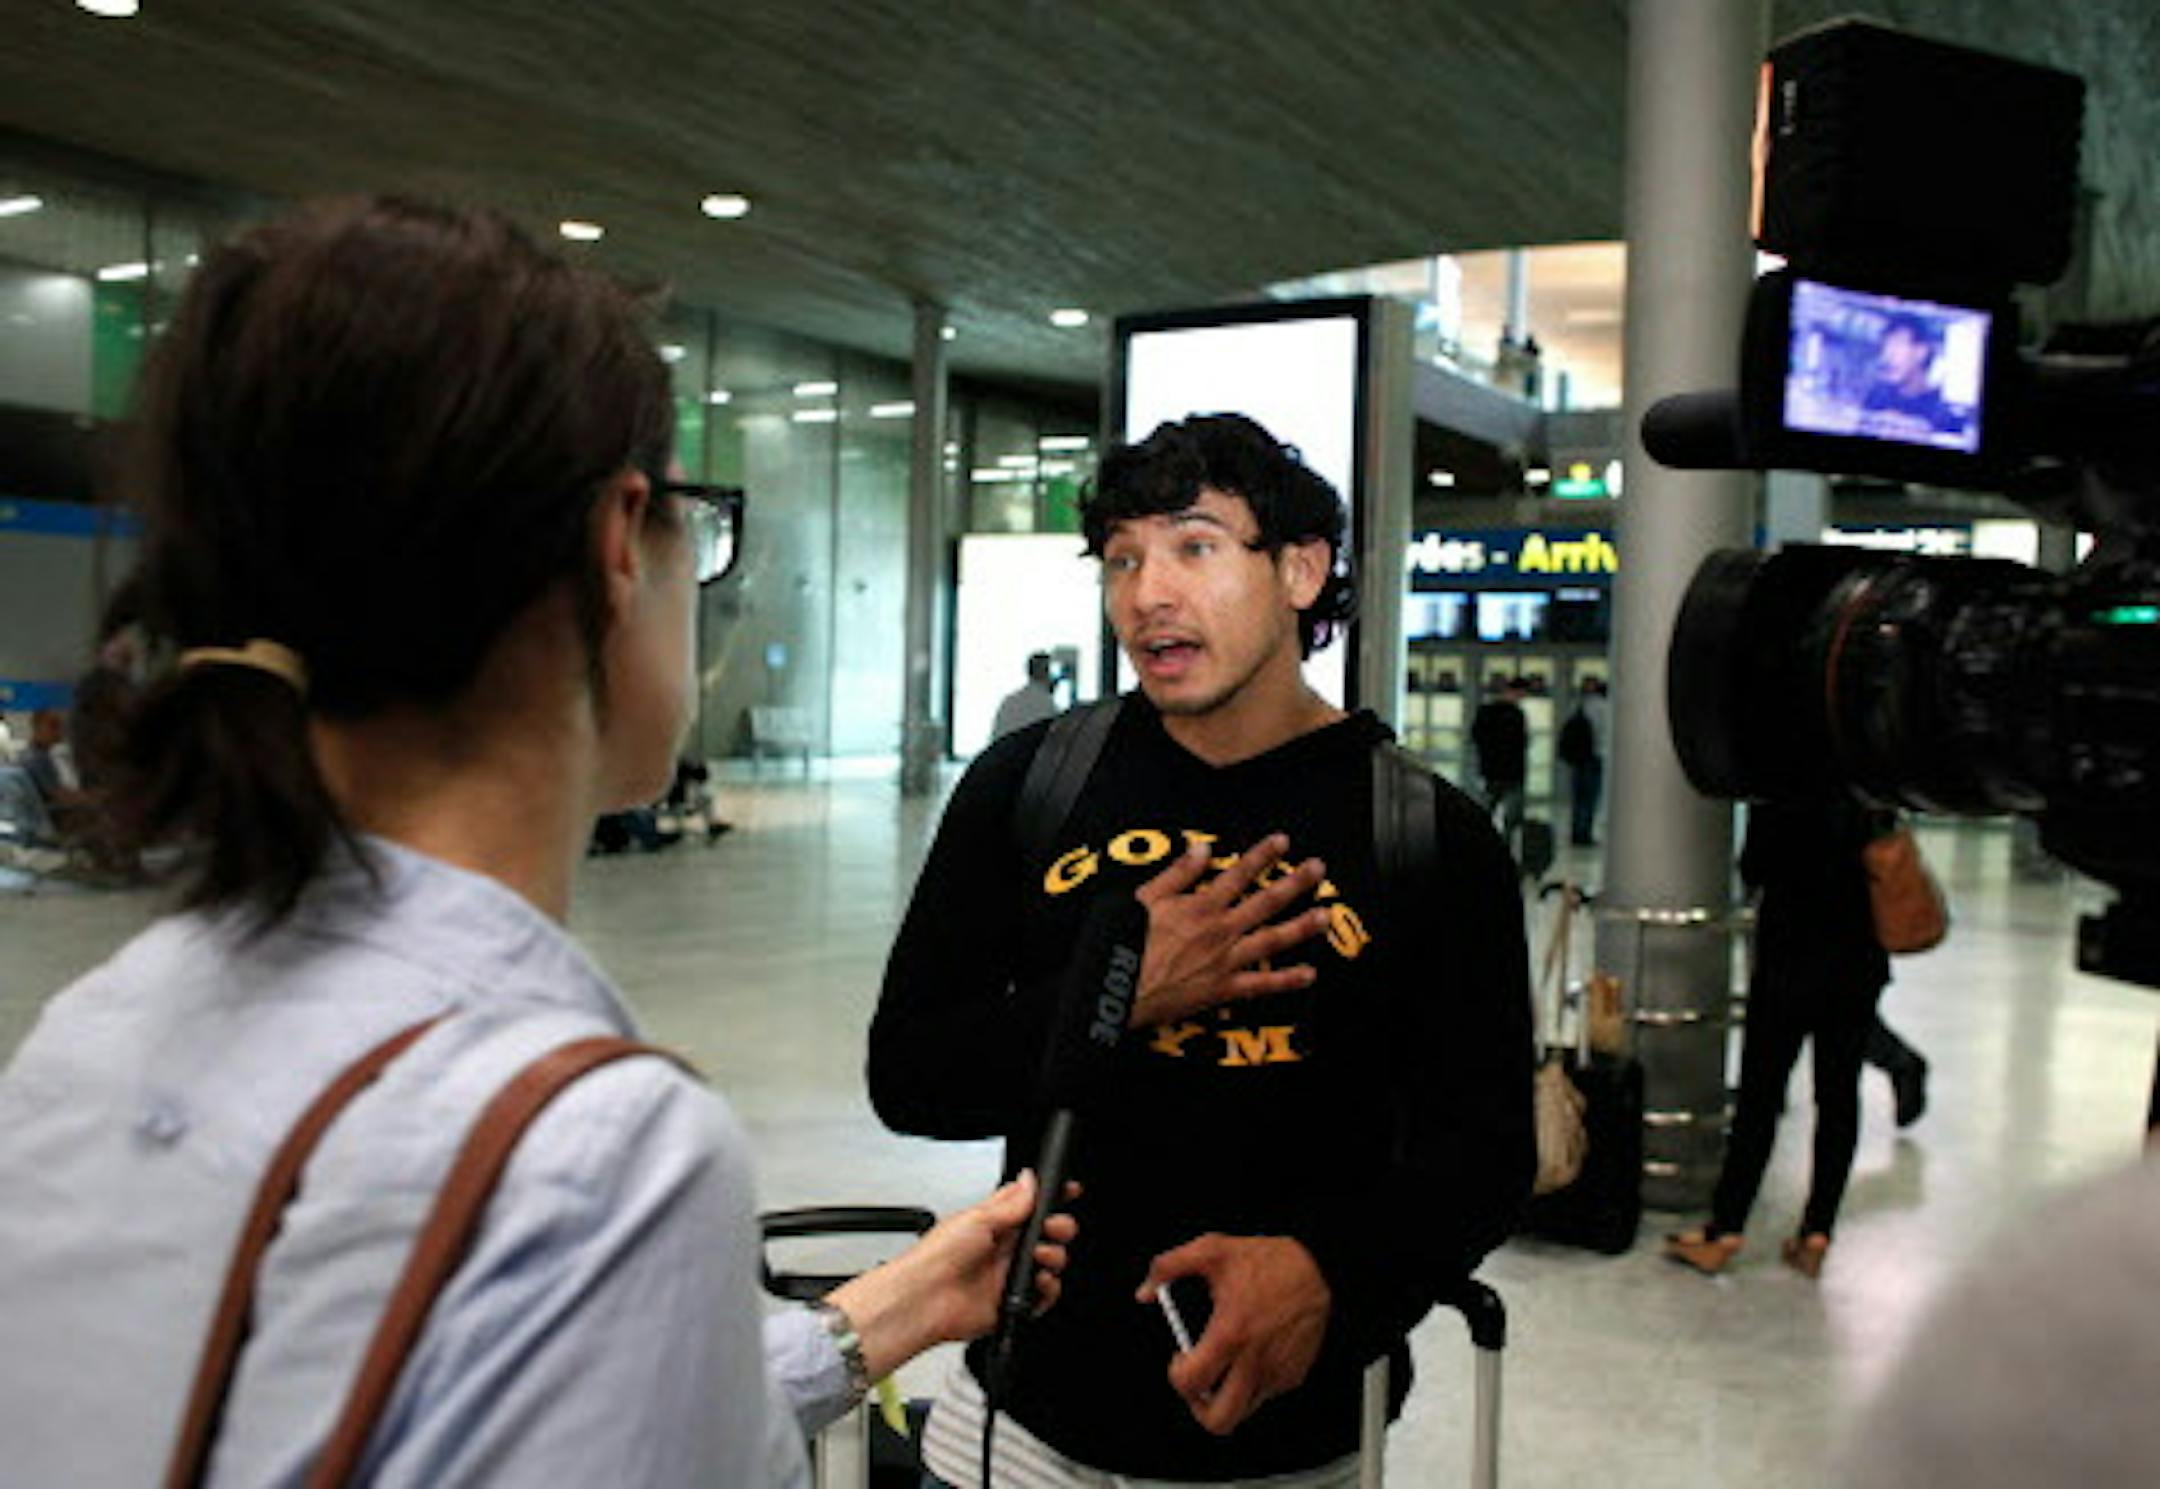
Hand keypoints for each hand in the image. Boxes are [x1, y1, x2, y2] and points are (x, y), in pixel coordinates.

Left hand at [825, 1172, 1077, 1379]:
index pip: (1030, 1204)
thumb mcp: (977, 1217)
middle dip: (1059, 1227)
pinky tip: (1038, 1281)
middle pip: (1047, 1233)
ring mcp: (1009, 1275)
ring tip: (1040, 1256)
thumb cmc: (936, 1255)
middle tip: (1052, 1228)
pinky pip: (1044, 1296)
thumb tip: (1030, 1178)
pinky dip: (1048, 1289)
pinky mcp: (1012, 1302)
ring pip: (1050, 1262)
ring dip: (1054, 1257)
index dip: (1051, 1198)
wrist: (925, 1299)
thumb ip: (1011, 1202)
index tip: (1068, 1192)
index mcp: (994, 1221)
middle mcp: (1003, 1248)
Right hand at [1129, 834, 1331, 1028]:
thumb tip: (1200, 850)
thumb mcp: (1144, 898)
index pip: (1239, 874)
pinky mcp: (1223, 989)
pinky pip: (1262, 985)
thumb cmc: (1124, 946)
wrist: (1118, 989)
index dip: (1262, 855)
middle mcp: (1219, 931)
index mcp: (1200, 906)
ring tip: (1324, 916)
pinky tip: (1309, 974)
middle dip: (1294, 883)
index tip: (1282, 842)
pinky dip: (1287, 980)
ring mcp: (1225, 961)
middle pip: (1266, 902)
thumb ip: (1177, 874)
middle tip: (1318, 869)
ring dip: (1301, 927)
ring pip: (1272, 940)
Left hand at [1136, 1234, 1331, 1434]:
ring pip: (1244, 1412)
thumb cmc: (1267, 1260)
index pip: (1190, 1384)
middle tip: (1199, 1384)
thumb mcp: (1210, 1250)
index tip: (1180, 1359)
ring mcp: (1276, 1372)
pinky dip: (1252, 1383)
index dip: (1176, 1377)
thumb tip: (1145, 1291)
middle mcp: (1255, 1360)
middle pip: (1220, 1420)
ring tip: (1224, 1370)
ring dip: (1228, 1397)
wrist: (1318, 1266)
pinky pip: (1266, 1394)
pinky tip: (1251, 1355)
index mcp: (1230, 1334)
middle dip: (1200, 1409)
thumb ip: (1167, 1266)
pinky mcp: (1293, 1375)